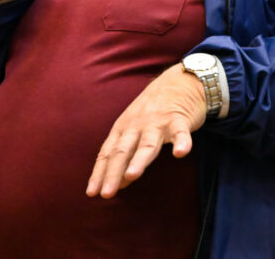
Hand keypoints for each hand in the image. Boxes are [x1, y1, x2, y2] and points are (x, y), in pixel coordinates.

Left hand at [87, 64, 206, 198]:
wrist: (179, 81)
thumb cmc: (153, 110)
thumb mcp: (134, 129)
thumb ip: (126, 154)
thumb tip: (118, 183)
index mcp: (123, 128)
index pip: (107, 153)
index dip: (100, 173)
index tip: (92, 193)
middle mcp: (137, 125)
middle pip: (123, 151)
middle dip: (113, 172)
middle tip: (106, 194)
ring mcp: (158, 122)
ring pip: (147, 144)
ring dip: (139, 159)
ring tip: (132, 175)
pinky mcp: (179, 119)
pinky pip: (181, 132)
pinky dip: (182, 141)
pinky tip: (181, 153)